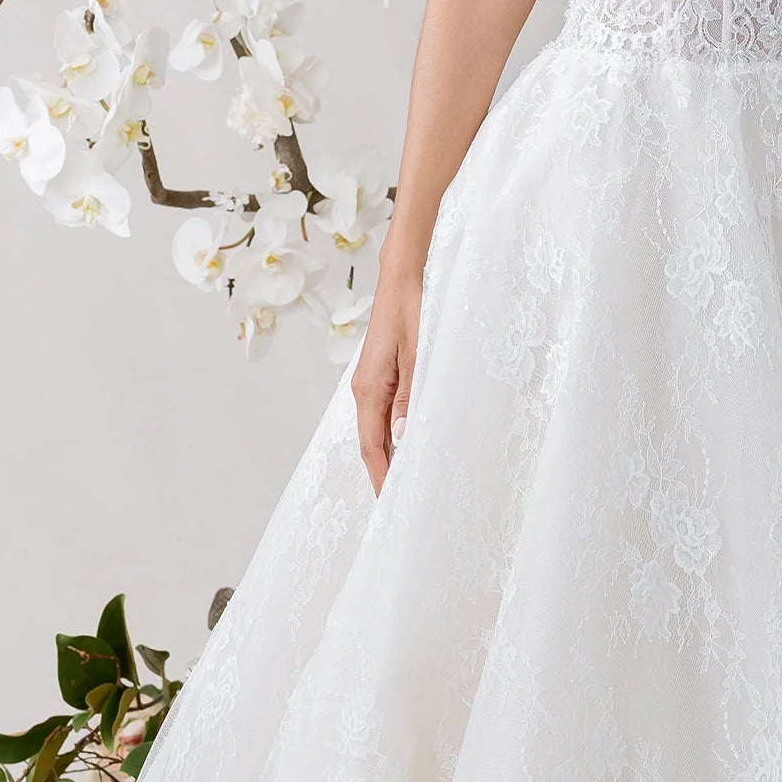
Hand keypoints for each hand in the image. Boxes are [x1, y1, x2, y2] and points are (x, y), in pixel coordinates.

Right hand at [351, 260, 422, 488]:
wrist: (402, 278)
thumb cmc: (413, 310)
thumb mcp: (418, 355)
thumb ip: (410, 397)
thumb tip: (401, 436)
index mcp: (369, 389)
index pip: (371, 445)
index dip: (381, 476)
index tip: (389, 502)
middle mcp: (363, 389)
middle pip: (371, 442)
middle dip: (383, 473)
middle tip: (399, 504)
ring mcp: (369, 382)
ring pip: (375, 429)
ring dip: (387, 456)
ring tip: (403, 482)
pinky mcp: (379, 375)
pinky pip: (381, 413)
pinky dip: (390, 435)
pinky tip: (404, 444)